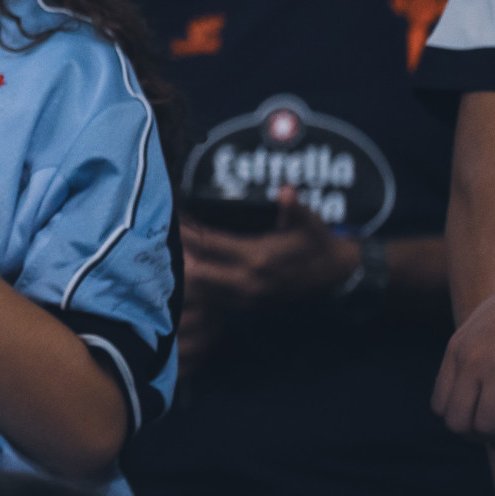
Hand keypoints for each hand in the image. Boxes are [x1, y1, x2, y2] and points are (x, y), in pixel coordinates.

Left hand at [181, 197, 356, 320]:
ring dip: (181, 269)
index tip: (171, 215)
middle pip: (196, 268)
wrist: (334, 275)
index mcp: (258, 257)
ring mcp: (245, 296)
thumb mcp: (310, 222)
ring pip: (199, 287)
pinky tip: (181, 270)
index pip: (211, 243)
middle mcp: (247, 280)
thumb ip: (294, 208)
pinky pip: (210, 297)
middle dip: (177, 251)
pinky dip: (193, 284)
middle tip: (160, 231)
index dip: (188, 230)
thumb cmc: (317, 242)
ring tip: (165, 249)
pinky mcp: (245, 304)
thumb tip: (286, 191)